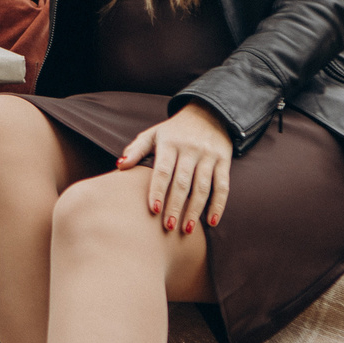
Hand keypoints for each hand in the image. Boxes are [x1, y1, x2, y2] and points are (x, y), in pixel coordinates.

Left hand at [117, 105, 234, 236]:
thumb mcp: (154, 134)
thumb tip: (119, 166)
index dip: (157, 190)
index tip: (153, 209)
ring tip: (186, 229)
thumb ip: (136, 149)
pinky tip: (211, 221)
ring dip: (195, 210)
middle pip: (182, 183)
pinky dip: (218, 205)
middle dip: (175, 206)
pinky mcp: (224, 161)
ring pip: (203, 187)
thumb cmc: (175, 130)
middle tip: (168, 227)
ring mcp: (208, 156)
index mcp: (170, 143)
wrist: (209, 112)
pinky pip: (223, 186)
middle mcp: (190, 149)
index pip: (163, 170)